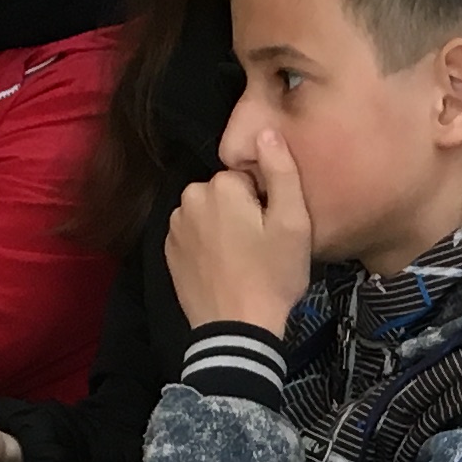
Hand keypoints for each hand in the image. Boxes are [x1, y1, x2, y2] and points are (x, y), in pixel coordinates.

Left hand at [164, 131, 316, 333]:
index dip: (265, 203)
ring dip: (223, 228)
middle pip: (225, 193)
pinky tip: (223, 268)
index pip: (248, 179)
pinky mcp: (168, 251)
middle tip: (260, 247)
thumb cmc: (271, 276)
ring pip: (208, 213)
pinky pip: (193, 234)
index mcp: (219, 186)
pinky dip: (207, 245)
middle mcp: (188, 197)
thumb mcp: (293, 223)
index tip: (272, 231)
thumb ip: (282, 172)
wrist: (236, 330)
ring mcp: (174, 226)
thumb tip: (266, 131)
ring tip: (242, 260)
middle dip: (241, 212)